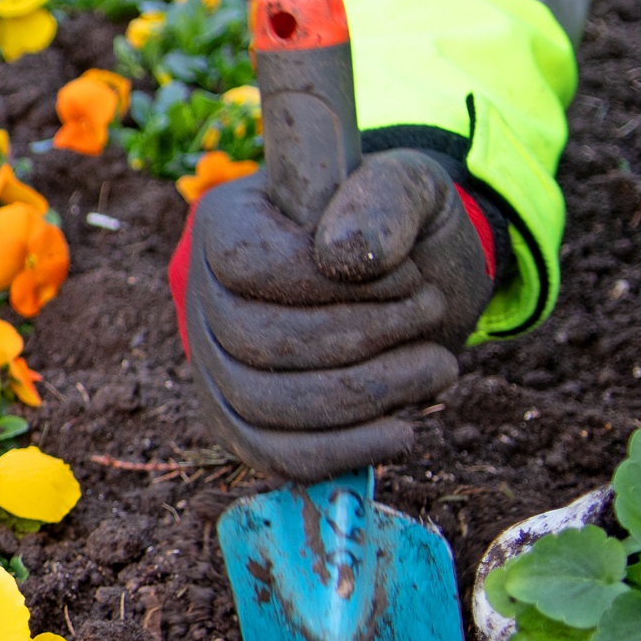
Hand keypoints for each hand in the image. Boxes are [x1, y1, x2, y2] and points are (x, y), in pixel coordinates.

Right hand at [185, 149, 493, 480]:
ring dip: (365, 393)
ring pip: (264, 404)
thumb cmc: (401, 227)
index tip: (408, 275)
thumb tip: (341, 255)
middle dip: (363, 336)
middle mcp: (204, 296)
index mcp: (224, 224)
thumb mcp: (410, 187)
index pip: (250, 266)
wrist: (411, 284)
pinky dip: (342, 451)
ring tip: (436, 367)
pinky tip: (402, 431)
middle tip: (432, 311)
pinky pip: (273, 453)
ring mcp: (214, 365)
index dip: (331, 281)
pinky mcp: (241, 423)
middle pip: (257, 341)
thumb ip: (385, 199)